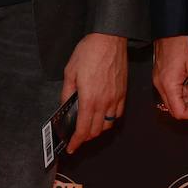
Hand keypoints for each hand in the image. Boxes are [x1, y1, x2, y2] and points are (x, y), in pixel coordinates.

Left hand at [61, 32, 127, 153]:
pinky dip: (110, 120)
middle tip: (77, 136)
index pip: (83, 129)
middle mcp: (104, 102)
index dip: (76, 142)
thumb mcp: (70, 71)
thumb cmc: (89, 52)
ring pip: (108, 125)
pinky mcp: (123, 92)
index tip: (71, 148)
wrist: (109, 39)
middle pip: (96, 131)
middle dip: (85, 137)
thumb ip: (67, 92)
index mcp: (89, 99)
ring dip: (98, 130)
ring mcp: (115, 98)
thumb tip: (65, 106)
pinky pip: (118, 114)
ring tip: (90, 126)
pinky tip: (103, 115)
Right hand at [152, 35, 187, 119]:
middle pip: (174, 107)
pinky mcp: (160, 73)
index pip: (178, 112)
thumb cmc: (182, 41)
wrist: (172, 26)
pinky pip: (171, 88)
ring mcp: (159, 79)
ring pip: (173, 98)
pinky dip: (182, 88)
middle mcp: (160, 84)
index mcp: (168, 84)